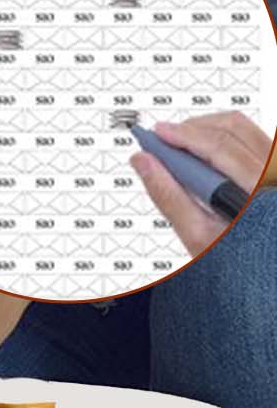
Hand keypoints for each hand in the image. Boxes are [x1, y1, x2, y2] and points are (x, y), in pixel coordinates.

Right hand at [130, 111, 274, 256]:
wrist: (264, 280)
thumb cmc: (241, 264)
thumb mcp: (197, 237)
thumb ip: (168, 196)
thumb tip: (144, 162)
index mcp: (257, 189)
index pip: (219, 146)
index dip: (184, 135)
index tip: (158, 134)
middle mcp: (273, 175)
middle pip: (232, 128)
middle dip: (193, 128)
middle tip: (165, 138)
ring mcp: (276, 173)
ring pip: (244, 129)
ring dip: (209, 130)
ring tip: (183, 146)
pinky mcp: (274, 172)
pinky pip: (253, 140)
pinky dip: (226, 140)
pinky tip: (208, 158)